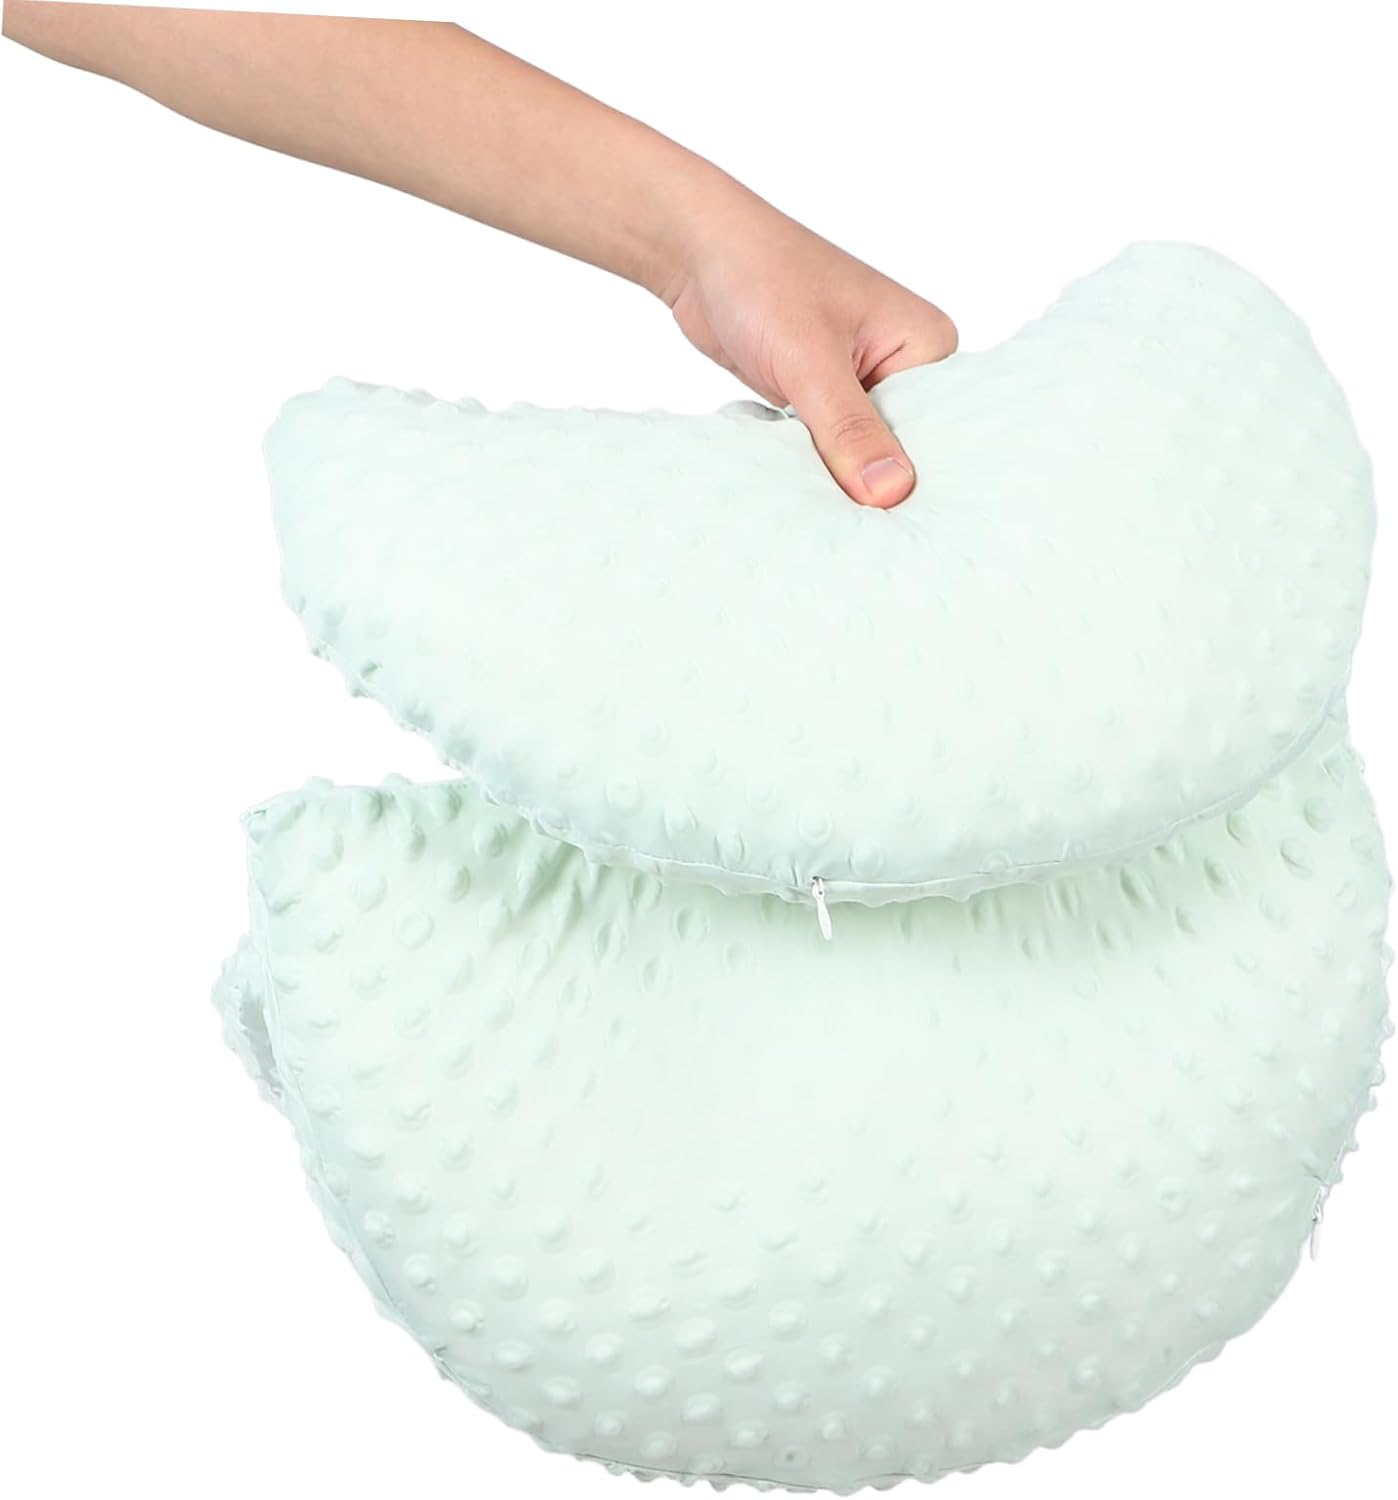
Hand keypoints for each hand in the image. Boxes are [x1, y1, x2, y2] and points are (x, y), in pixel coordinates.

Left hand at [658, 191, 956, 506]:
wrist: (698, 254)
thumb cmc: (762, 279)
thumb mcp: (810, 361)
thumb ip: (850, 429)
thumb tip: (892, 492)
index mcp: (926, 344)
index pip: (938, 431)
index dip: (915, 478)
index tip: (894, 528)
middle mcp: (903, 364)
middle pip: (899, 448)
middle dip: (870, 483)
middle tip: (852, 536)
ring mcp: (862, 384)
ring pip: (858, 453)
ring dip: (835, 478)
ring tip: (824, 524)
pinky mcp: (823, 399)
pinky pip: (827, 449)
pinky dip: (811, 468)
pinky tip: (800, 495)